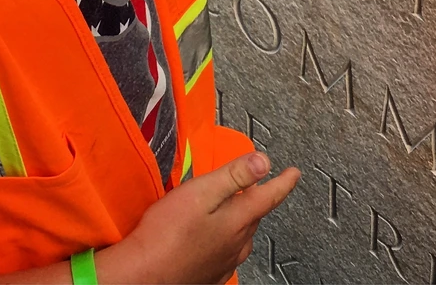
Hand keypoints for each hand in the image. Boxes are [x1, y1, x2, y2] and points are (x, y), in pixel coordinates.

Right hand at [103, 151, 299, 283]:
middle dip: (256, 197)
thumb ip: (234, 175)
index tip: (293, 174)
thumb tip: (263, 161)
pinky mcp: (209, 275)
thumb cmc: (165, 236)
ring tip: (231, 206)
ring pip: (242, 234)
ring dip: (240, 218)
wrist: (142, 276)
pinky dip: (226, 237)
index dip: (284, 182)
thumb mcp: (201, 193)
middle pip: (254, 215)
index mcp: (237, 221)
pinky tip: (212, 235)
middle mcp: (236, 245)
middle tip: (253, 183)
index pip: (270, 197)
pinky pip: (227, 252)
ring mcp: (223, 263)